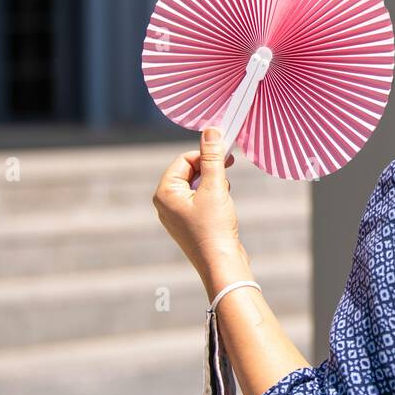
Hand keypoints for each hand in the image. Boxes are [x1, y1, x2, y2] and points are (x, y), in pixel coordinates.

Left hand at [153, 128, 251, 293]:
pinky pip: (199, 200)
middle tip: (229, 168)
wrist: (221, 264)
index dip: (205, 154)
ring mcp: (177, 215)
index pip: (183, 160)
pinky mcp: (190, 223)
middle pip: (188, 171)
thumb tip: (211, 130)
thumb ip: (212, 157)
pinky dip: (214, 197)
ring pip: (196, 185)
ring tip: (225, 195)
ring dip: (214, 183)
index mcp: (164, 193)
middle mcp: (166, 203)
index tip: (226, 152)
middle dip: (210, 169)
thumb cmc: (214, 227)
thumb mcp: (215, 187)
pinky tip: (224, 207)